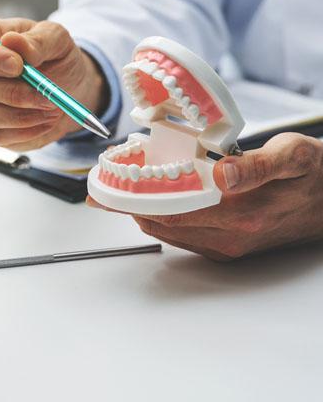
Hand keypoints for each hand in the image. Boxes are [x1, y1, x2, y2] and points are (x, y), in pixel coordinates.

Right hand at [0, 17, 106, 150]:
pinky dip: (25, 131)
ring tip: (50, 107)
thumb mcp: (56, 40)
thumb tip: (12, 41)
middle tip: (46, 94)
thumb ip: (37, 40)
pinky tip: (45, 121)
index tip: (18, 65)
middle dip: (12, 93)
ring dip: (20, 116)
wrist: (68, 89)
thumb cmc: (55, 58)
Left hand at [88, 133, 322, 259]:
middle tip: (102, 189)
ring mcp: (229, 245)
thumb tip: (225, 174)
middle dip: (128, 206)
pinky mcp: (229, 248)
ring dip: (141, 213)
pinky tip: (151, 203)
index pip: (173, 209)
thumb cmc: (314, 175)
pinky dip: (160, 220)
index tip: (107, 188)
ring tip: (119, 192)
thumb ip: (261, 164)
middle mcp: (233, 235)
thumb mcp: (295, 154)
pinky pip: (183, 237)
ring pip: (170, 232)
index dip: (135, 199)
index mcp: (244, 212)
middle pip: (163, 223)